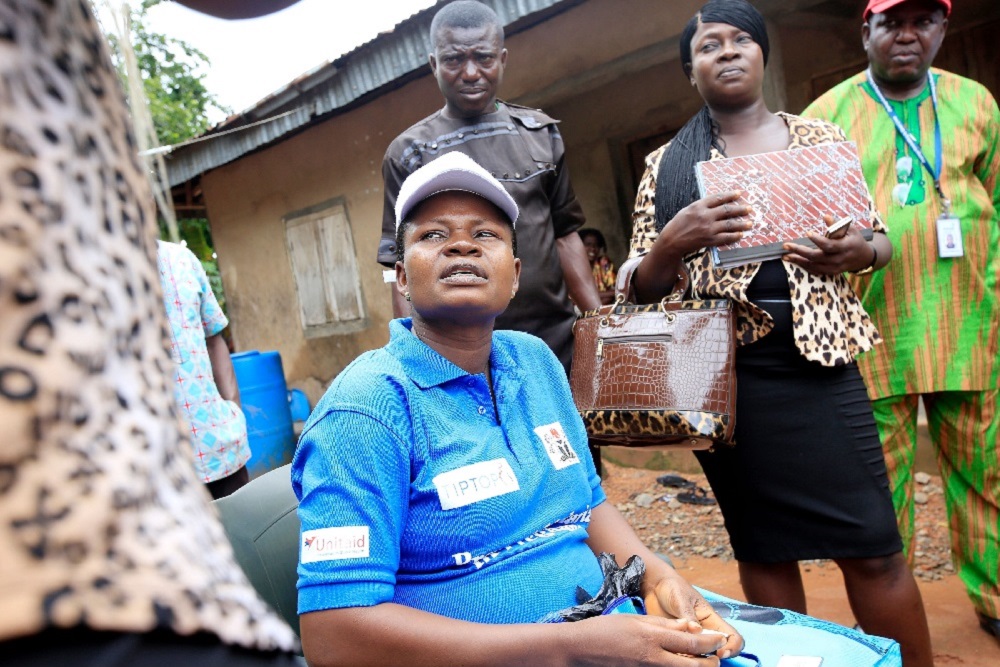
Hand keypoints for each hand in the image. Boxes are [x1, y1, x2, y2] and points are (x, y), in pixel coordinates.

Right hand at [569, 614, 730, 665]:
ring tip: (700, 660)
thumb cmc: (604, 630)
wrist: (580, 650)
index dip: (711, 642)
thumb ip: (665, 624)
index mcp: (652, 638)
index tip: (720, 638)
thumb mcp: (636, 619)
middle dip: (709, 662)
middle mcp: (653, 658)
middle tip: (714, 656)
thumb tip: (691, 627)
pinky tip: (677, 662)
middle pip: (693, 666)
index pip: (691, 643)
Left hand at [644, 574, 743, 660]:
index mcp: (711, 619)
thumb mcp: (681, 599)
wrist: (655, 587)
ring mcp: (691, 639)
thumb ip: (688, 614)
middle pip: (719, 650)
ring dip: (696, 660)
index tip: (720, 652)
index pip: (732, 636)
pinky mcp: (677, 643)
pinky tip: (672, 655)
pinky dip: (681, 659)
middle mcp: (705, 632)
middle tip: (699, 658)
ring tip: (682, 656)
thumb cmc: (673, 588)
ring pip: (701, 656)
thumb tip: (697, 631)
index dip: (732, 647)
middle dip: (713, 659)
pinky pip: (684, 656)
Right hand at [657, 191, 753, 257]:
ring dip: (741, 224)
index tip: (739, 193)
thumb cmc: (678, 224)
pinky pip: (725, 237)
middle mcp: (704, 216)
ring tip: (750, 223)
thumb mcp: (687, 210)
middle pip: (727, 210)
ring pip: (729, 224)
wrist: (671, 241)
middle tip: (749, 208)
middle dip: (740, 209)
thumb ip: (701, 206)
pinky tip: (740, 235)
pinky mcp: (709, 240)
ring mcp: (708, 228)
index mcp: (698, 206)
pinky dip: (734, 236)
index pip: (718, 198)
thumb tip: (716, 203)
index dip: (730, 195)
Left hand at [783, 215, 873, 275]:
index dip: (818, 240)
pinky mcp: (830, 272)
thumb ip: (837, 224)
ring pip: (813, 266)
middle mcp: (839, 259)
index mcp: (845, 247)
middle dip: (800, 251)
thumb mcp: (850, 229)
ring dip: (798, 261)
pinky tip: (794, 260)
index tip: (808, 233)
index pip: (830, 245)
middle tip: (786, 246)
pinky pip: (815, 271)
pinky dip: (803, 266)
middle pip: (817, 257)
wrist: (863, 257)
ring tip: (785, 255)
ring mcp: (834, 268)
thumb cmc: (854, 239)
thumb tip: (826, 216)